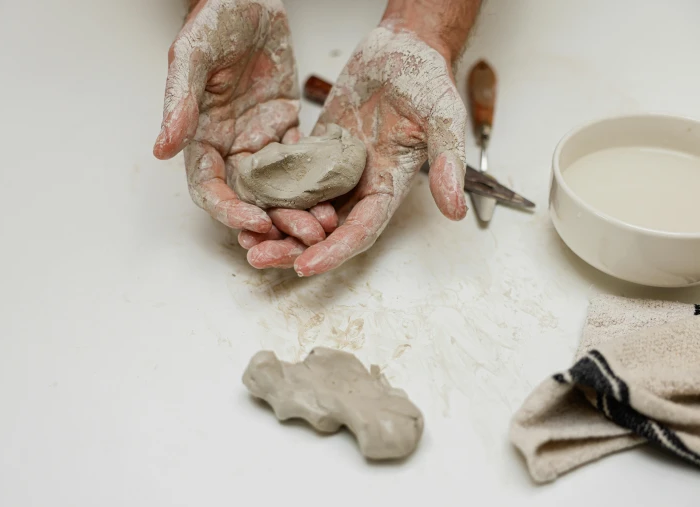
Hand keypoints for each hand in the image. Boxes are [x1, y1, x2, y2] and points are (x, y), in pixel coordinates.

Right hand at [153, 0, 333, 246]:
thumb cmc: (217, 17)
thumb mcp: (192, 54)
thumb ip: (179, 102)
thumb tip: (162, 149)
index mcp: (201, 135)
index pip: (209, 186)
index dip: (228, 210)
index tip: (254, 223)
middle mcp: (230, 144)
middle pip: (247, 197)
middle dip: (271, 222)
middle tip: (299, 237)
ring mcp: (259, 139)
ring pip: (277, 188)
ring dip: (296, 210)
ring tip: (321, 227)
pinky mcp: (286, 127)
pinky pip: (302, 162)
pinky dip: (316, 182)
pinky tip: (335, 196)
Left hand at [245, 23, 469, 275]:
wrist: (402, 49)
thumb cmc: (426, 79)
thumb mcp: (444, 118)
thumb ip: (448, 162)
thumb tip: (456, 210)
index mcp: (388, 187)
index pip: (361, 230)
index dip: (335, 250)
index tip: (307, 264)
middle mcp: (359, 187)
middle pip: (325, 231)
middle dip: (293, 248)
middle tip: (259, 256)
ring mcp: (335, 171)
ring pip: (301, 212)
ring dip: (275, 228)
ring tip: (244, 240)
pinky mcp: (316, 152)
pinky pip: (289, 180)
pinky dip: (268, 194)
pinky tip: (243, 199)